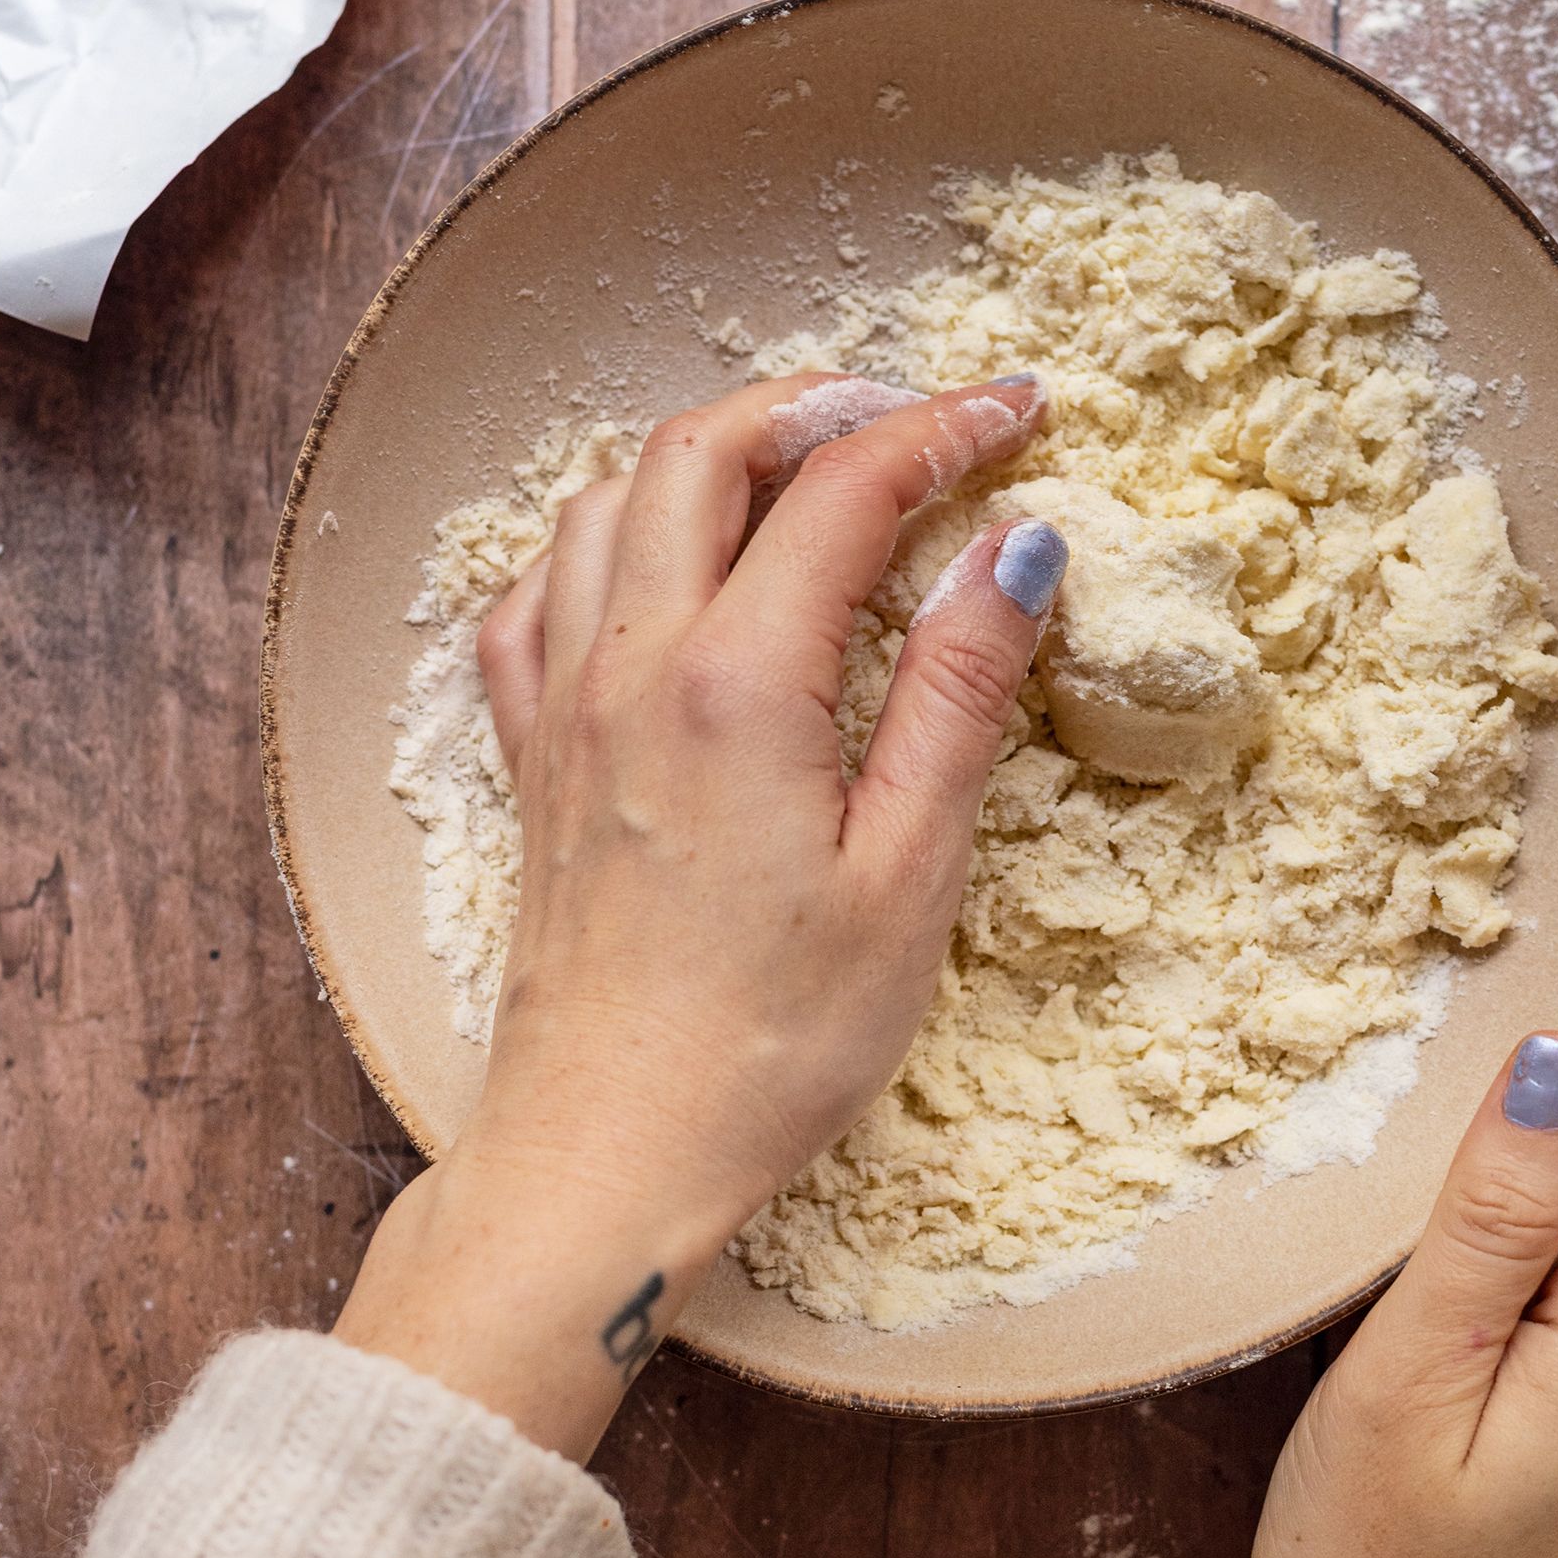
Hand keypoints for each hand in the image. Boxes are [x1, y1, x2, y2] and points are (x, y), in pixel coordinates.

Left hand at [335, 371, 1057, 1459]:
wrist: (608, 1154)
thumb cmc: (774, 1041)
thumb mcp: (910, 872)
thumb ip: (961, 693)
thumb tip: (1019, 548)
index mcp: (739, 685)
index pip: (846, 490)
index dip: (944, 429)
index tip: (1024, 410)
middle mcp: (632, 666)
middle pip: (706, 450)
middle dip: (823, 403)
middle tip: (922, 415)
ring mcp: (564, 705)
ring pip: (610, 499)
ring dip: (714, 450)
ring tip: (809, 465)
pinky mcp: (533, 757)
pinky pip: (539, 590)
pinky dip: (609, 536)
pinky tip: (664, 566)